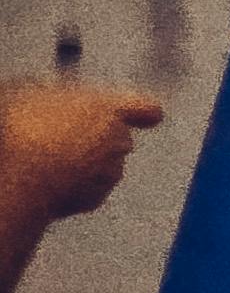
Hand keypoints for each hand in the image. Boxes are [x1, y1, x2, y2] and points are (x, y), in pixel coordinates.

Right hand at [1, 84, 163, 228]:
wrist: (12, 177)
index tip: (152, 116)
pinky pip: (87, 188)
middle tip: (58, 136)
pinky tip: (43, 178)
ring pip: (102, 164)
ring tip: (42, 158)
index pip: (143, 108)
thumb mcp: (29, 92)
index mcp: (106, 110)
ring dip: (82, 162)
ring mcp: (109, 174)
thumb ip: (55, 93)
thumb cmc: (17, 129)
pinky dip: (72, 184)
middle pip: (117, 137)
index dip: (143, 111)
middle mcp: (117, 142)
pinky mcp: (94, 200)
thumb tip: (50, 96)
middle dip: (96, 137)